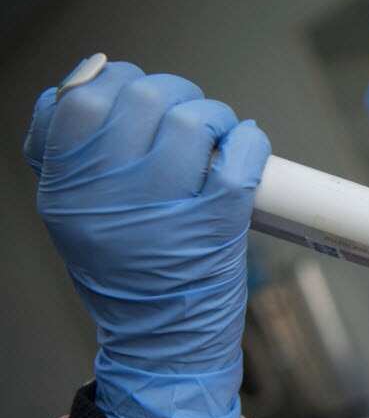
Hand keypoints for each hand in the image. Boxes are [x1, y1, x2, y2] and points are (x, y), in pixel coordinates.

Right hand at [24, 59, 270, 417]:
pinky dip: (249, 141)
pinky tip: (244, 147)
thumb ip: (68, 149)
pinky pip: (241, 156)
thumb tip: (88, 75)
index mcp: (70, 189)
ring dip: (213, 115)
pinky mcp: (219, 222)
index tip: (134, 91)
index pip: (82, 100)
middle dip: (174, 93)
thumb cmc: (123, 273)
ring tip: (215, 136)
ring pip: (193, 120)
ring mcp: (169, 209)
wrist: (161, 341)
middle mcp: (113, 196)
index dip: (115, 80)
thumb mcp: (71, 213)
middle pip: (144, 98)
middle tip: (185, 114)